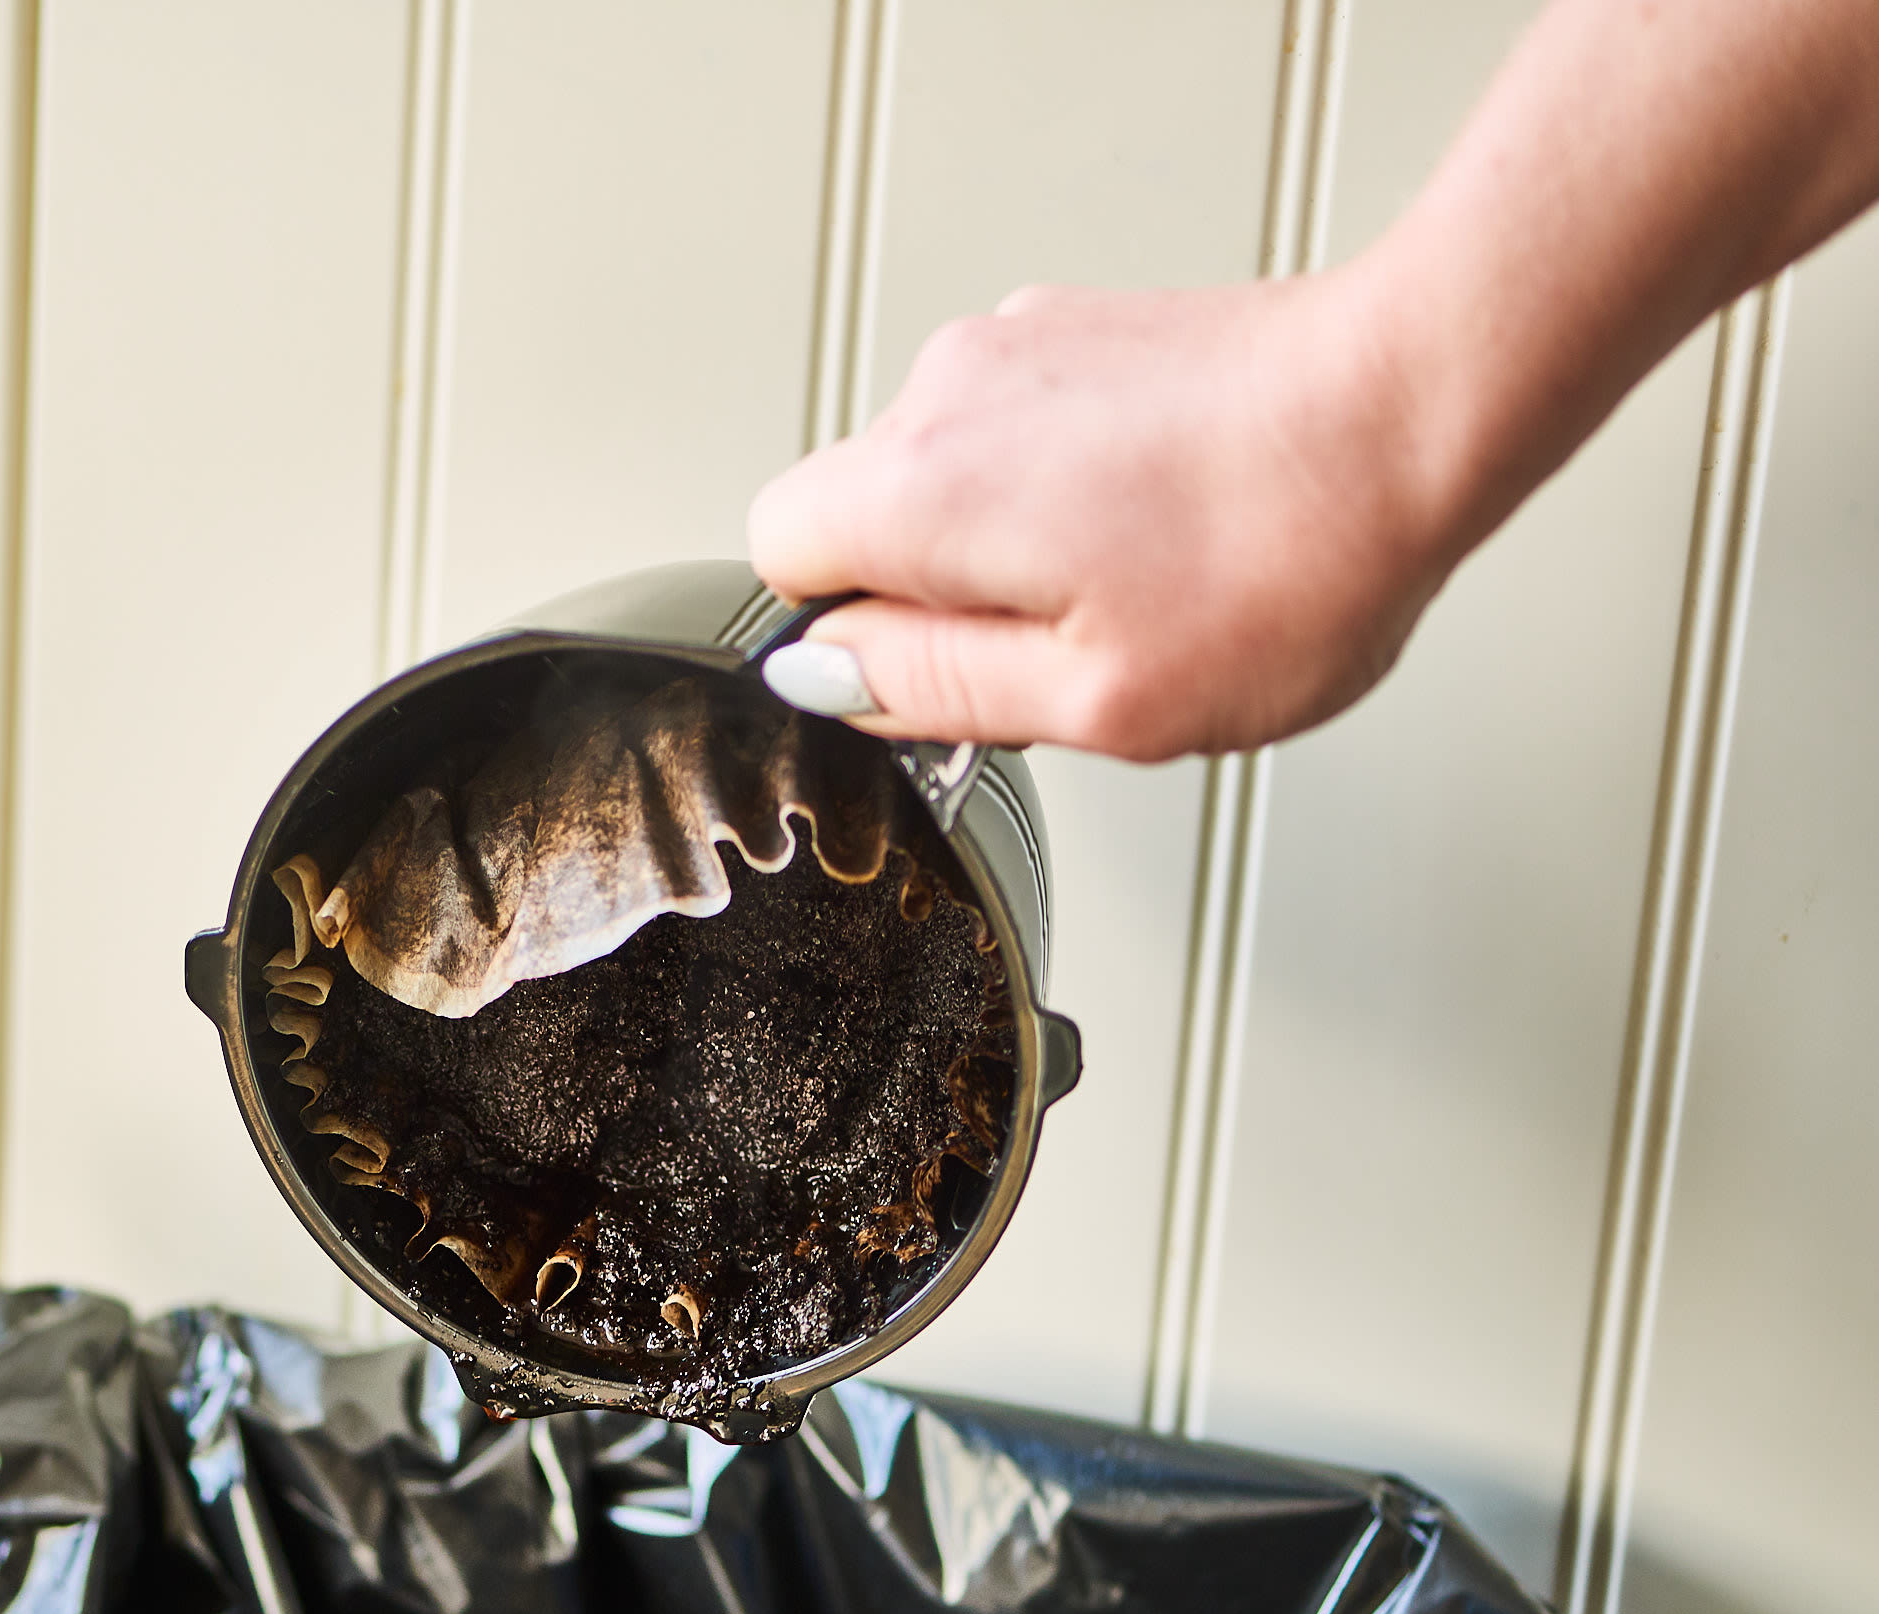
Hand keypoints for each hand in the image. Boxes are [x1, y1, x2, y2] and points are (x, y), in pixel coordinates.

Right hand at [748, 272, 1457, 761]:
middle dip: (941, 594)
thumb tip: (828, 678)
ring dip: (1017, 542)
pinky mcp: (1088, 326)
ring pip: (952, 477)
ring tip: (1145, 580)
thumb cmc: (1290, 553)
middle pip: (865, 515)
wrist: (1424, 402)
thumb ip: (931, 692)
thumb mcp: (1098, 698)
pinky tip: (1173, 523)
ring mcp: (1019, 343)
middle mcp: (947, 393)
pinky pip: (1028, 431)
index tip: (939, 674)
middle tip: (1068, 645)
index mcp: (923, 491)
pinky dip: (1076, 487)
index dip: (848, 639)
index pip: (779, 557)